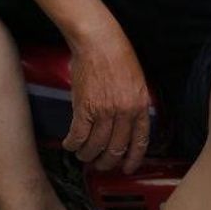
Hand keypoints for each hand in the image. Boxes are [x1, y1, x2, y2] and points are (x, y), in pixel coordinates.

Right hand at [62, 26, 150, 173]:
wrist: (99, 41)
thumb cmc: (118, 55)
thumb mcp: (137, 80)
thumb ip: (134, 103)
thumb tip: (128, 122)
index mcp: (140, 105)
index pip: (139, 141)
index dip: (133, 159)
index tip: (127, 167)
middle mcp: (123, 112)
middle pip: (116, 148)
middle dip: (107, 162)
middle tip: (101, 164)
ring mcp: (103, 111)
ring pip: (95, 146)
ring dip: (88, 155)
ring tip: (84, 156)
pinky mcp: (84, 108)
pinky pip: (78, 136)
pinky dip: (72, 144)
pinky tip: (70, 145)